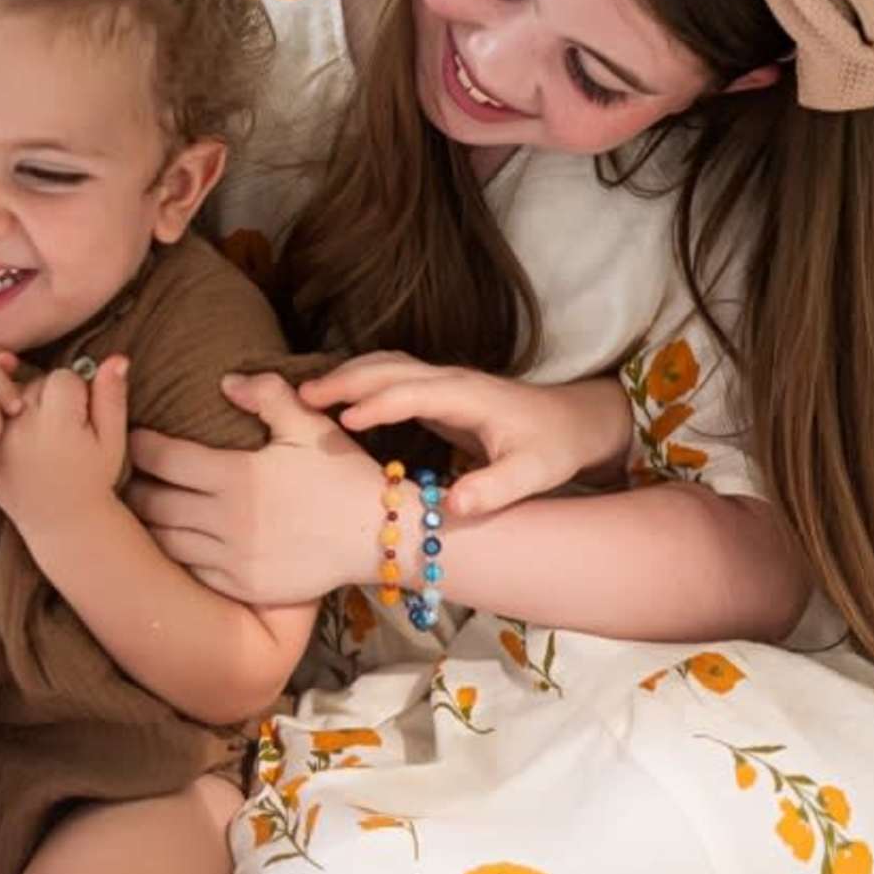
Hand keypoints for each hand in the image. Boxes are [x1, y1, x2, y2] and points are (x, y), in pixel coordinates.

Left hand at [0, 358, 132, 534]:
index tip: (81, 426)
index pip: (65, 377)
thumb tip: (117, 357)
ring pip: (11, 394)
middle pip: (35, 382)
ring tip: (40, 442)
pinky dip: (2, 420)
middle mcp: (20, 428)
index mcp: (56, 424)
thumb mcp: (112, 440)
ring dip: (24, 407)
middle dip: (50, 400)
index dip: (79, 397)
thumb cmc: (92, 478)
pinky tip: (18, 443)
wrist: (61, 522)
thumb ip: (112, 397)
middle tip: (60, 436)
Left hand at [126, 372, 394, 607]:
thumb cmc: (343, 475)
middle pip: (153, 503)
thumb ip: (267, 395)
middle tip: (126, 476)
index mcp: (235, 475)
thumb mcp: (310, 424)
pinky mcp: (242, 586)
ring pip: (165, 541)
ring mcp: (231, 558)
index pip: (164, 459)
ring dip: (146, 524)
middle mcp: (226, 520)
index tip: (133, 438)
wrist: (379, 536)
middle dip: (134, 486)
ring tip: (139, 509)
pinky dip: (173, 556)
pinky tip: (171, 543)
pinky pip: (190, 571)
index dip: (141, 446)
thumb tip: (226, 381)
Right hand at [299, 352, 629, 516]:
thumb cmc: (553, 448)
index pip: (414, 393)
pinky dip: (358, 380)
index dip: (379, 405)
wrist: (574, 421)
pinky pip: (390, 376)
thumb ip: (494, 490)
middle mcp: (451, 379)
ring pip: (385, 365)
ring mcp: (443, 380)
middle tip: (298, 398)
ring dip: (346, 375)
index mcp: (469, 396)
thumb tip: (451, 508)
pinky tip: (334, 399)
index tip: (342, 422)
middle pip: (389, 368)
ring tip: (304, 395)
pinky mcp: (438, 390)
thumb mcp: (533, 475)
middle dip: (345, 380)